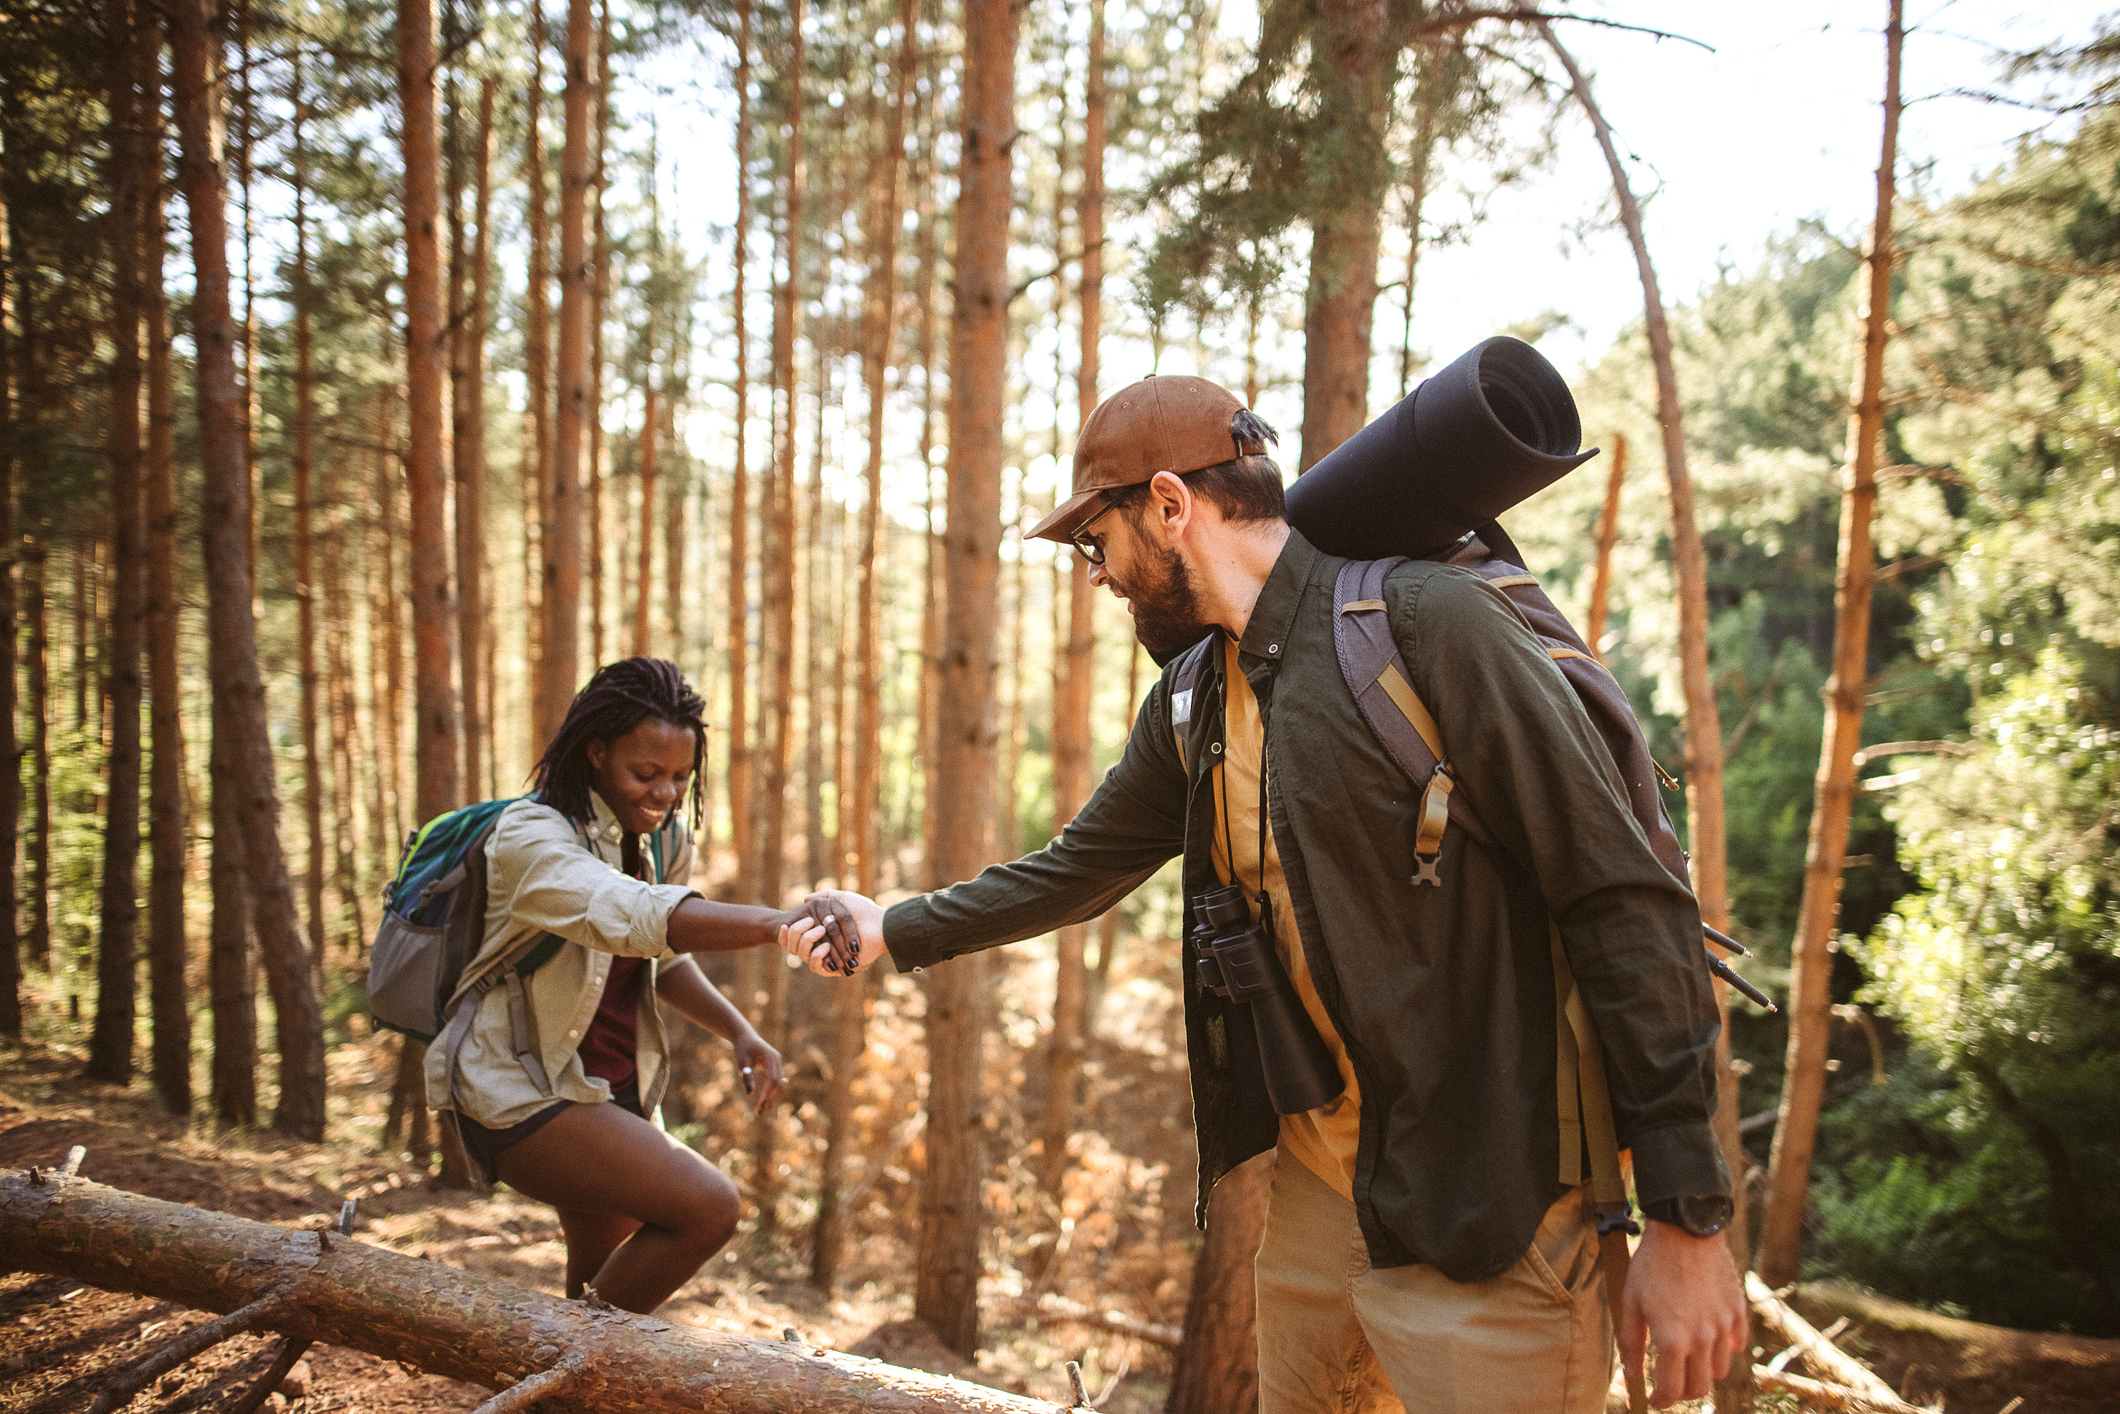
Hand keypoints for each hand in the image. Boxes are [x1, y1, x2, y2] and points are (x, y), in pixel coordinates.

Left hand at [731, 1030, 783, 1115]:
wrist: (745, 1036)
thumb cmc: (742, 1047)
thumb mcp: (742, 1061)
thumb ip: (747, 1076)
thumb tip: (750, 1094)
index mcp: (771, 1057)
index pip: (772, 1079)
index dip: (767, 1093)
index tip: (759, 1105)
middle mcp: (777, 1061)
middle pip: (778, 1084)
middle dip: (770, 1099)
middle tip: (759, 1112)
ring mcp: (778, 1064)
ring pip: (779, 1085)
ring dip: (771, 1098)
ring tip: (761, 1110)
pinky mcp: (775, 1068)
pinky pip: (776, 1082)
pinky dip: (771, 1093)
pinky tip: (765, 1103)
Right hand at [779, 890, 886, 977]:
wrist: (879, 926)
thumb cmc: (863, 911)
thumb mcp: (842, 898)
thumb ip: (825, 895)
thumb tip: (805, 899)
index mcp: (825, 933)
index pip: (800, 935)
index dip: (789, 932)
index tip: (782, 924)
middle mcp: (826, 946)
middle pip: (798, 947)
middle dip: (793, 938)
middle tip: (790, 927)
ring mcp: (830, 957)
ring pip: (804, 957)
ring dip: (805, 943)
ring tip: (818, 930)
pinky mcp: (836, 968)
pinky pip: (817, 968)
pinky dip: (817, 957)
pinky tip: (825, 945)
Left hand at [1622, 1220, 1747, 1407]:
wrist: (1686, 1231)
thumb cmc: (1652, 1264)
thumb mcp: (1630, 1301)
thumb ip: (1630, 1342)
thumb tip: (1632, 1374)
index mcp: (1673, 1340)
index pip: (1672, 1390)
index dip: (1662, 1400)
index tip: (1656, 1399)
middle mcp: (1703, 1340)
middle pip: (1700, 1387)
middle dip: (1683, 1392)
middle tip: (1671, 1383)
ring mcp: (1724, 1327)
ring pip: (1720, 1369)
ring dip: (1704, 1370)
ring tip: (1689, 1358)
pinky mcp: (1738, 1312)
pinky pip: (1736, 1344)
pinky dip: (1724, 1348)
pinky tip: (1710, 1338)